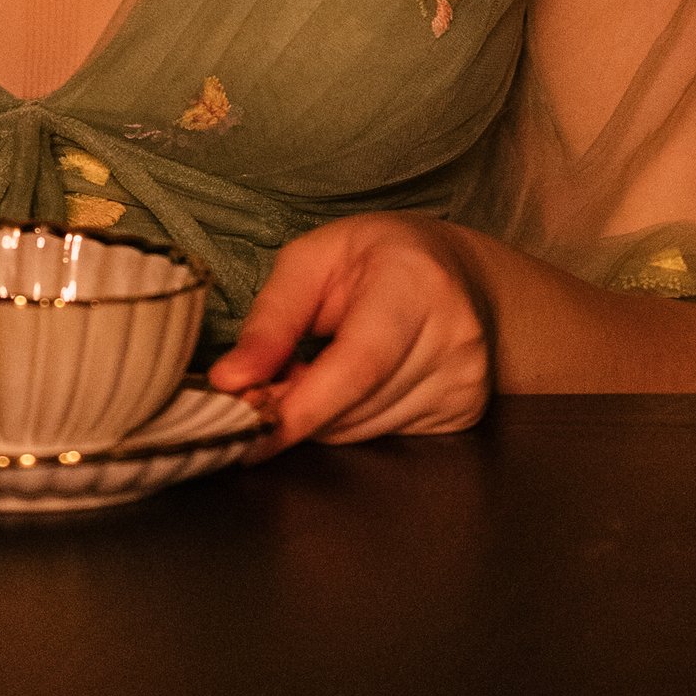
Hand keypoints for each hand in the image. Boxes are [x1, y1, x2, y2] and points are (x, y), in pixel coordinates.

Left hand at [207, 215, 490, 443]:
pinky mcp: (466, 414)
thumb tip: (229, 381)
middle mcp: (453, 335)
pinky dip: (354, 420)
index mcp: (415, 282)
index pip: (358, 364)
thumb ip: (271, 319)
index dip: (303, 406)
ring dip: (324, 416)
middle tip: (271, 381)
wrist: (467, 276)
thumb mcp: (314, 258)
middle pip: (355, 406)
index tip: (250, 431)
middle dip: (298, 407)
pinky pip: (387, 439)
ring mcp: (465, 380)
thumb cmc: (379, 257)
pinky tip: (355, 385)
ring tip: (319, 368)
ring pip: (365, 432)